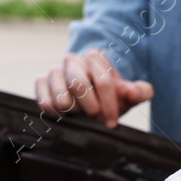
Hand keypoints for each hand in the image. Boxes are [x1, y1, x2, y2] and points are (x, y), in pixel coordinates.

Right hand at [36, 50, 153, 128]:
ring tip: (81, 111)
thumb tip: (134, 93)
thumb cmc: (109, 94)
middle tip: (96, 116)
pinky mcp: (41, 82)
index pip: (103, 81)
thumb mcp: (127, 94)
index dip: (109, 105)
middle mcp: (73, 60)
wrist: (89, 93)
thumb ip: (139, 92)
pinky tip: (67, 113)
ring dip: (74, 111)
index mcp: (95, 57)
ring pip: (61, 98)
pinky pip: (46, 103)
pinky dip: (57, 114)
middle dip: (90, 108)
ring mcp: (55, 71)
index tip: (112, 123)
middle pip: (78, 86)